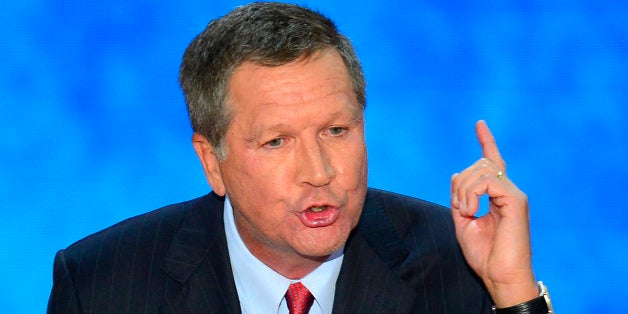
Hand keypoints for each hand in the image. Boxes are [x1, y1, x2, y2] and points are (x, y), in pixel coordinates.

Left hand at [450, 120, 537, 306]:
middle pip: (478, 164)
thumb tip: (456, 175)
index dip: (486, 141)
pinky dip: (472, 194)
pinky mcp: (516, 200)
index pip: (492, 161)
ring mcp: (514, 194)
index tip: (480, 123)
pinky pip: (487, 181)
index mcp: (497, 196)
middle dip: (460, 183)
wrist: (500, 275)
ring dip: (463, 191)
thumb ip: (459, 198)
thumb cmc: (484, 254)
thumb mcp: (463, 222)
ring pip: (480, 170)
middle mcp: (508, 191)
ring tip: (466, 213)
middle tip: (460, 209)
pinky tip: (472, 211)